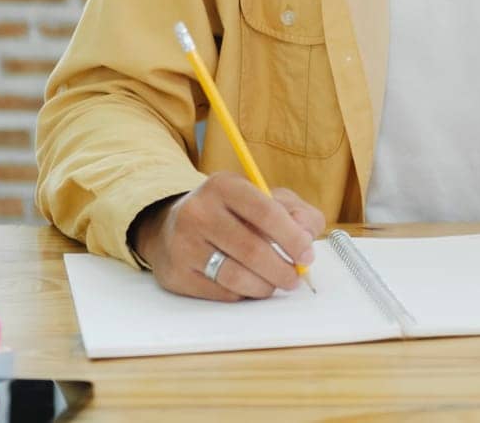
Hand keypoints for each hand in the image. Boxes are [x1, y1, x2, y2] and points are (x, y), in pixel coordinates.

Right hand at [131, 172, 326, 300]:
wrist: (172, 227)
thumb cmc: (231, 213)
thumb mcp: (264, 198)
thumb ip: (295, 212)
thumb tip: (306, 236)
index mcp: (224, 186)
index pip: (265, 212)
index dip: (292, 237)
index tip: (307, 254)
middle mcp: (198, 212)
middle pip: (252, 250)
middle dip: (282, 269)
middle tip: (295, 277)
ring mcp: (183, 244)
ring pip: (236, 277)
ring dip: (265, 286)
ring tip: (275, 283)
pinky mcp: (177, 274)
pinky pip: (221, 293)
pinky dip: (244, 293)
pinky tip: (249, 285)